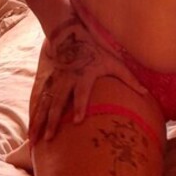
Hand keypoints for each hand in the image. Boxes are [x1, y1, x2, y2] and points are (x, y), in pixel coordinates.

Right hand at [28, 16, 147, 142]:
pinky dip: (33, 117)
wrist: (68, 35)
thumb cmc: (95, 51)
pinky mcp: (45, 84)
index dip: (81, 106)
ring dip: (39, 123)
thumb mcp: (114, 62)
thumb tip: (145, 93)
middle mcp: (66, 81)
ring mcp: (53, 83)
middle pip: (58, 103)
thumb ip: (129, 78)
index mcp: (83, 76)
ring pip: (44, 105)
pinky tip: (30, 131)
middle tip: (51, 138)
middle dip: (54, 121)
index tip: (79, 120)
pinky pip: (37, 102)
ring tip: (35, 140)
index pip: (82, 93)